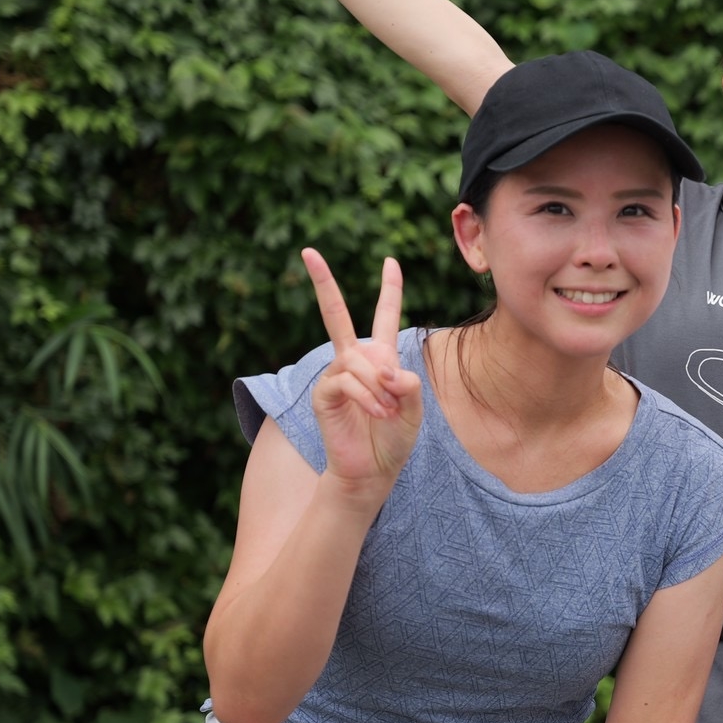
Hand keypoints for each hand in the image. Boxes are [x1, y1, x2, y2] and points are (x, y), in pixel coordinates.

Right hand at [301, 248, 421, 505]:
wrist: (373, 471)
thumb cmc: (394, 440)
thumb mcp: (414, 410)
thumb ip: (409, 385)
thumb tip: (390, 369)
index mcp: (381, 359)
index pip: (385, 317)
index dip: (389, 290)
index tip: (391, 261)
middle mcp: (354, 361)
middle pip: (336, 315)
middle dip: (323, 283)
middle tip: (308, 251)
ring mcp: (335, 376)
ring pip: (357, 360)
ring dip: (378, 385)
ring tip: (388, 410)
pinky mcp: (323, 394)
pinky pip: (346, 381)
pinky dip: (367, 396)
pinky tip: (378, 413)